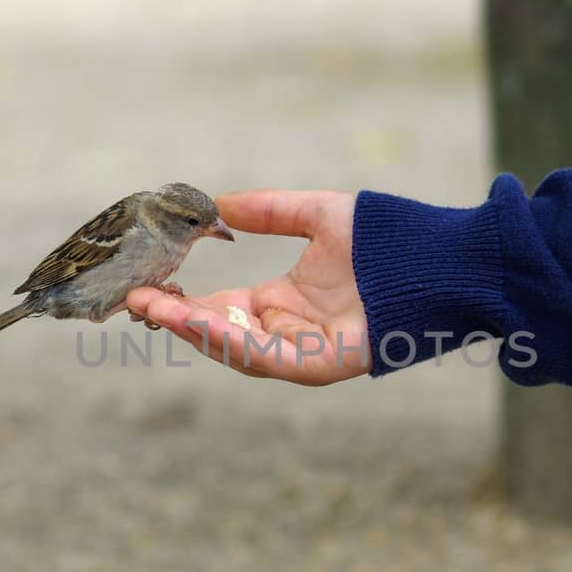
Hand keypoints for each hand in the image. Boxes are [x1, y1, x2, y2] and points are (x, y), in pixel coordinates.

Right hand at [126, 190, 368, 384]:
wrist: (437, 261)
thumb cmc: (386, 241)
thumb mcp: (316, 215)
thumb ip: (271, 210)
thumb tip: (221, 205)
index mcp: (283, 304)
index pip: (222, 310)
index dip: (184, 301)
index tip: (149, 286)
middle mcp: (287, 333)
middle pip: (219, 335)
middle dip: (176, 319)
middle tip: (134, 298)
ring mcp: (302, 353)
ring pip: (235, 350)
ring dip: (194, 331)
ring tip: (156, 308)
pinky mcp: (320, 366)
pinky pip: (267, 358)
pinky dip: (232, 342)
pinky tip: (202, 322)